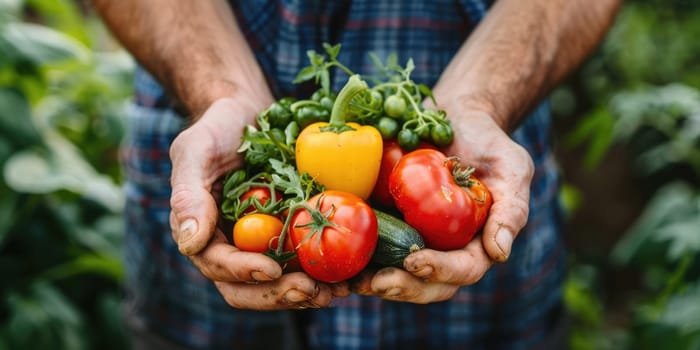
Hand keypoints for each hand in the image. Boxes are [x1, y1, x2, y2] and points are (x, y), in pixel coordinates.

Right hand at [168, 97, 348, 309]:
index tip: (271, 269)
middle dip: (278, 295)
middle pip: (247, 289)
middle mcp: (230, 248)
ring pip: (277, 285)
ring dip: (305, 294)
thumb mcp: (195, 152)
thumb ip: (188, 195)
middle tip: (311, 292)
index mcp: (202, 234)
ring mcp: (261, 246)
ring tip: (337, 291)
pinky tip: (348, 276)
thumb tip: (189, 245)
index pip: (218, 265)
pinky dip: (323, 274)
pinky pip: (304, 264)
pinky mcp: (289, 237)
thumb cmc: (217, 129)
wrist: (249, 114)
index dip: (243, 272)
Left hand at [355, 110, 533, 302]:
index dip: (440, 270)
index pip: (463, 269)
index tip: (416, 261)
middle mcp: (444, 251)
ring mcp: (415, 241)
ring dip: (373, 284)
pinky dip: (352, 260)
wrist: (454, 118)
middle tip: (376, 283)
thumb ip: (510, 210)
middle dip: (402, 287)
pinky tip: (332, 262)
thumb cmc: (488, 143)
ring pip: (396, 276)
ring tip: (350, 283)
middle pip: (427, 284)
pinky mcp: (387, 226)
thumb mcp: (511, 169)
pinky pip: (370, 250)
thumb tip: (499, 253)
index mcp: (476, 245)